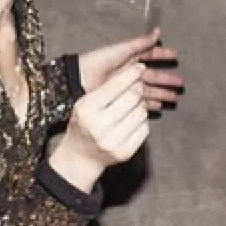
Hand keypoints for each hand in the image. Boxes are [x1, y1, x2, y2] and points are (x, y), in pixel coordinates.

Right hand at [49, 61, 149, 192]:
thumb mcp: (85, 104)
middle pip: (132, 98)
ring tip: (133, 105)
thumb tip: (135, 72)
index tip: (139, 68)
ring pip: (142, 112)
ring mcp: (113, 141)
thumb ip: (105, 89)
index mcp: (87, 109)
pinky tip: (133, 120)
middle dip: (138, 88)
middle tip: (138, 85)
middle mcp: (99, 126)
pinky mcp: (126, 152)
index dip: (131, 74)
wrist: (80, 157)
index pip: (116, 86)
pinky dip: (142, 121)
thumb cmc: (83, 125)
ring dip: (141, 105)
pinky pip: (145, 128)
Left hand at [77, 30, 182, 110]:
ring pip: (149, 90)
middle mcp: (131, 72)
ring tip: (174, 98)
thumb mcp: (123, 50)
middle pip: (153, 76)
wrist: (81, 80)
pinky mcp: (122, 99)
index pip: (151, 55)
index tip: (176, 56)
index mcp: (131, 58)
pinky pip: (139, 103)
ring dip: (162, 93)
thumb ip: (141, 42)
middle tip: (181, 83)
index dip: (163, 55)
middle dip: (167, 79)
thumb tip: (159, 31)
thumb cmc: (101, 62)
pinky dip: (150, 105)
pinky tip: (159, 108)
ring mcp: (127, 87)